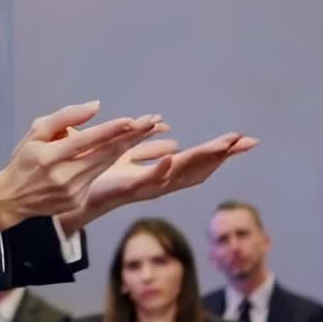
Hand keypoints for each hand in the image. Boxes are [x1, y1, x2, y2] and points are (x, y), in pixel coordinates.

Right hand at [0, 103, 166, 231]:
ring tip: (148, 131)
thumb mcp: (36, 132)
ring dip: (128, 147)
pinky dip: (111, 161)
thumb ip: (65, 117)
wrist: (12, 198)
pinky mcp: (78, 200)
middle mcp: (62, 176)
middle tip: (153, 122)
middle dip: (131, 136)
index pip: (86, 141)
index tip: (131, 120)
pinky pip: (98, 176)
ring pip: (106, 165)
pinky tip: (123, 147)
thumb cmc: (24, 159)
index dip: (110, 130)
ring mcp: (72, 191)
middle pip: (104, 154)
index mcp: (49, 157)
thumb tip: (96, 106)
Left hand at [66, 133, 258, 232]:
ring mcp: (145, 187)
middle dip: (223, 155)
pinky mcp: (126, 188)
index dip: (221, 151)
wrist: (73, 196)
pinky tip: (172, 155)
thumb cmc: (99, 175)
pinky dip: (160, 167)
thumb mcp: (126, 151)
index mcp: (161, 173)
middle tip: (248, 141)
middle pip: (199, 168)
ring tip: (224, 145)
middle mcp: (159, 183)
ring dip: (201, 158)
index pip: (199, 161)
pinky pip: (147, 178)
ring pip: (180, 174)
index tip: (243, 139)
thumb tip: (164, 125)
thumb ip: (146, 142)